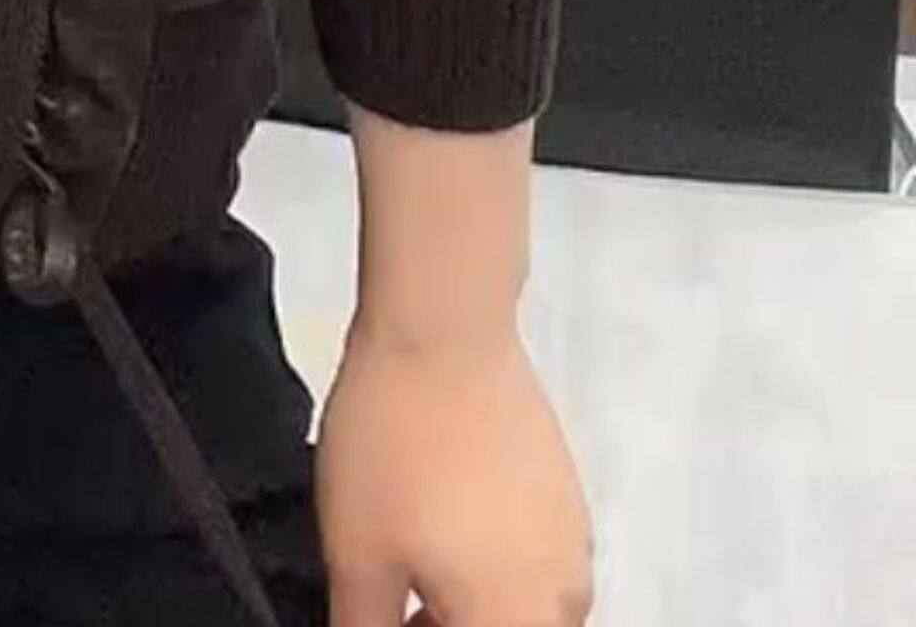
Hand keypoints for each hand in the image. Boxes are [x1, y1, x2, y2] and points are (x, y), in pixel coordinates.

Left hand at [314, 318, 594, 624]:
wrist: (444, 330)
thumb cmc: (396, 446)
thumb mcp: (355, 556)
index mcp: (516, 622)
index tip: (383, 613)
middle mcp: (563, 600)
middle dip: (450, 626)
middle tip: (393, 601)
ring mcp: (573, 545)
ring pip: (523, 610)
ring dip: (473, 609)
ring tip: (407, 566)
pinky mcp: (568, 497)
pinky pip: (536, 567)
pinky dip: (494, 571)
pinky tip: (444, 526)